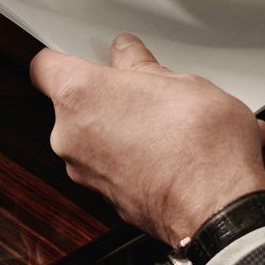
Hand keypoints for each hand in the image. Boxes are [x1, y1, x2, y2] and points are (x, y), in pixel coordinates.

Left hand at [30, 33, 264, 247]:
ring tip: (177, 127)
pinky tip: (180, 154)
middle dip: (112, 98)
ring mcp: (83, 170)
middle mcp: (69, 135)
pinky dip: (141, 158)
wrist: (218, 209)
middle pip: (77, 104)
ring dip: (130, 130)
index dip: (65, 57)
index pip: (46, 65)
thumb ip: (143, 66)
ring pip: (99, 137)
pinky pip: (116, 166)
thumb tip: (129, 55)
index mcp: (79, 95)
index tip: (88, 57)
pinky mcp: (105, 198)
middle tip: (150, 93)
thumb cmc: (199, 146)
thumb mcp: (182, 82)